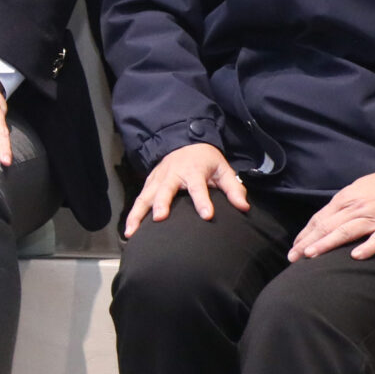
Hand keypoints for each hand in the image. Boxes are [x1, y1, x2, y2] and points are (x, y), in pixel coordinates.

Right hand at [123, 141, 249, 237]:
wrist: (184, 141)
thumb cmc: (206, 161)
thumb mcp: (223, 169)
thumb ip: (234, 189)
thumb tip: (244, 208)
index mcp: (193, 171)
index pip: (198, 187)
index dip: (203, 201)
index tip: (207, 215)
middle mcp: (173, 174)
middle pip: (165, 190)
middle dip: (161, 203)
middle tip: (159, 218)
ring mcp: (158, 178)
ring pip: (145, 196)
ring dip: (138, 213)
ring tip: (132, 232)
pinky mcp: (149, 182)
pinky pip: (140, 199)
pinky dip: (133, 214)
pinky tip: (130, 230)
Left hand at [289, 170, 374, 261]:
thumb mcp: (355, 190)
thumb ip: (340, 206)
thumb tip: (322, 221)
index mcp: (345, 200)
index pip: (319, 219)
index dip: (305, 234)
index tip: (293, 248)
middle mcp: (356, 209)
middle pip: (327, 226)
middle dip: (308, 242)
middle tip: (293, 257)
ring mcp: (374, 218)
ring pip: (346, 232)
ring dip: (327, 243)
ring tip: (311, 255)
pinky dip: (367, 247)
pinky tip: (356, 256)